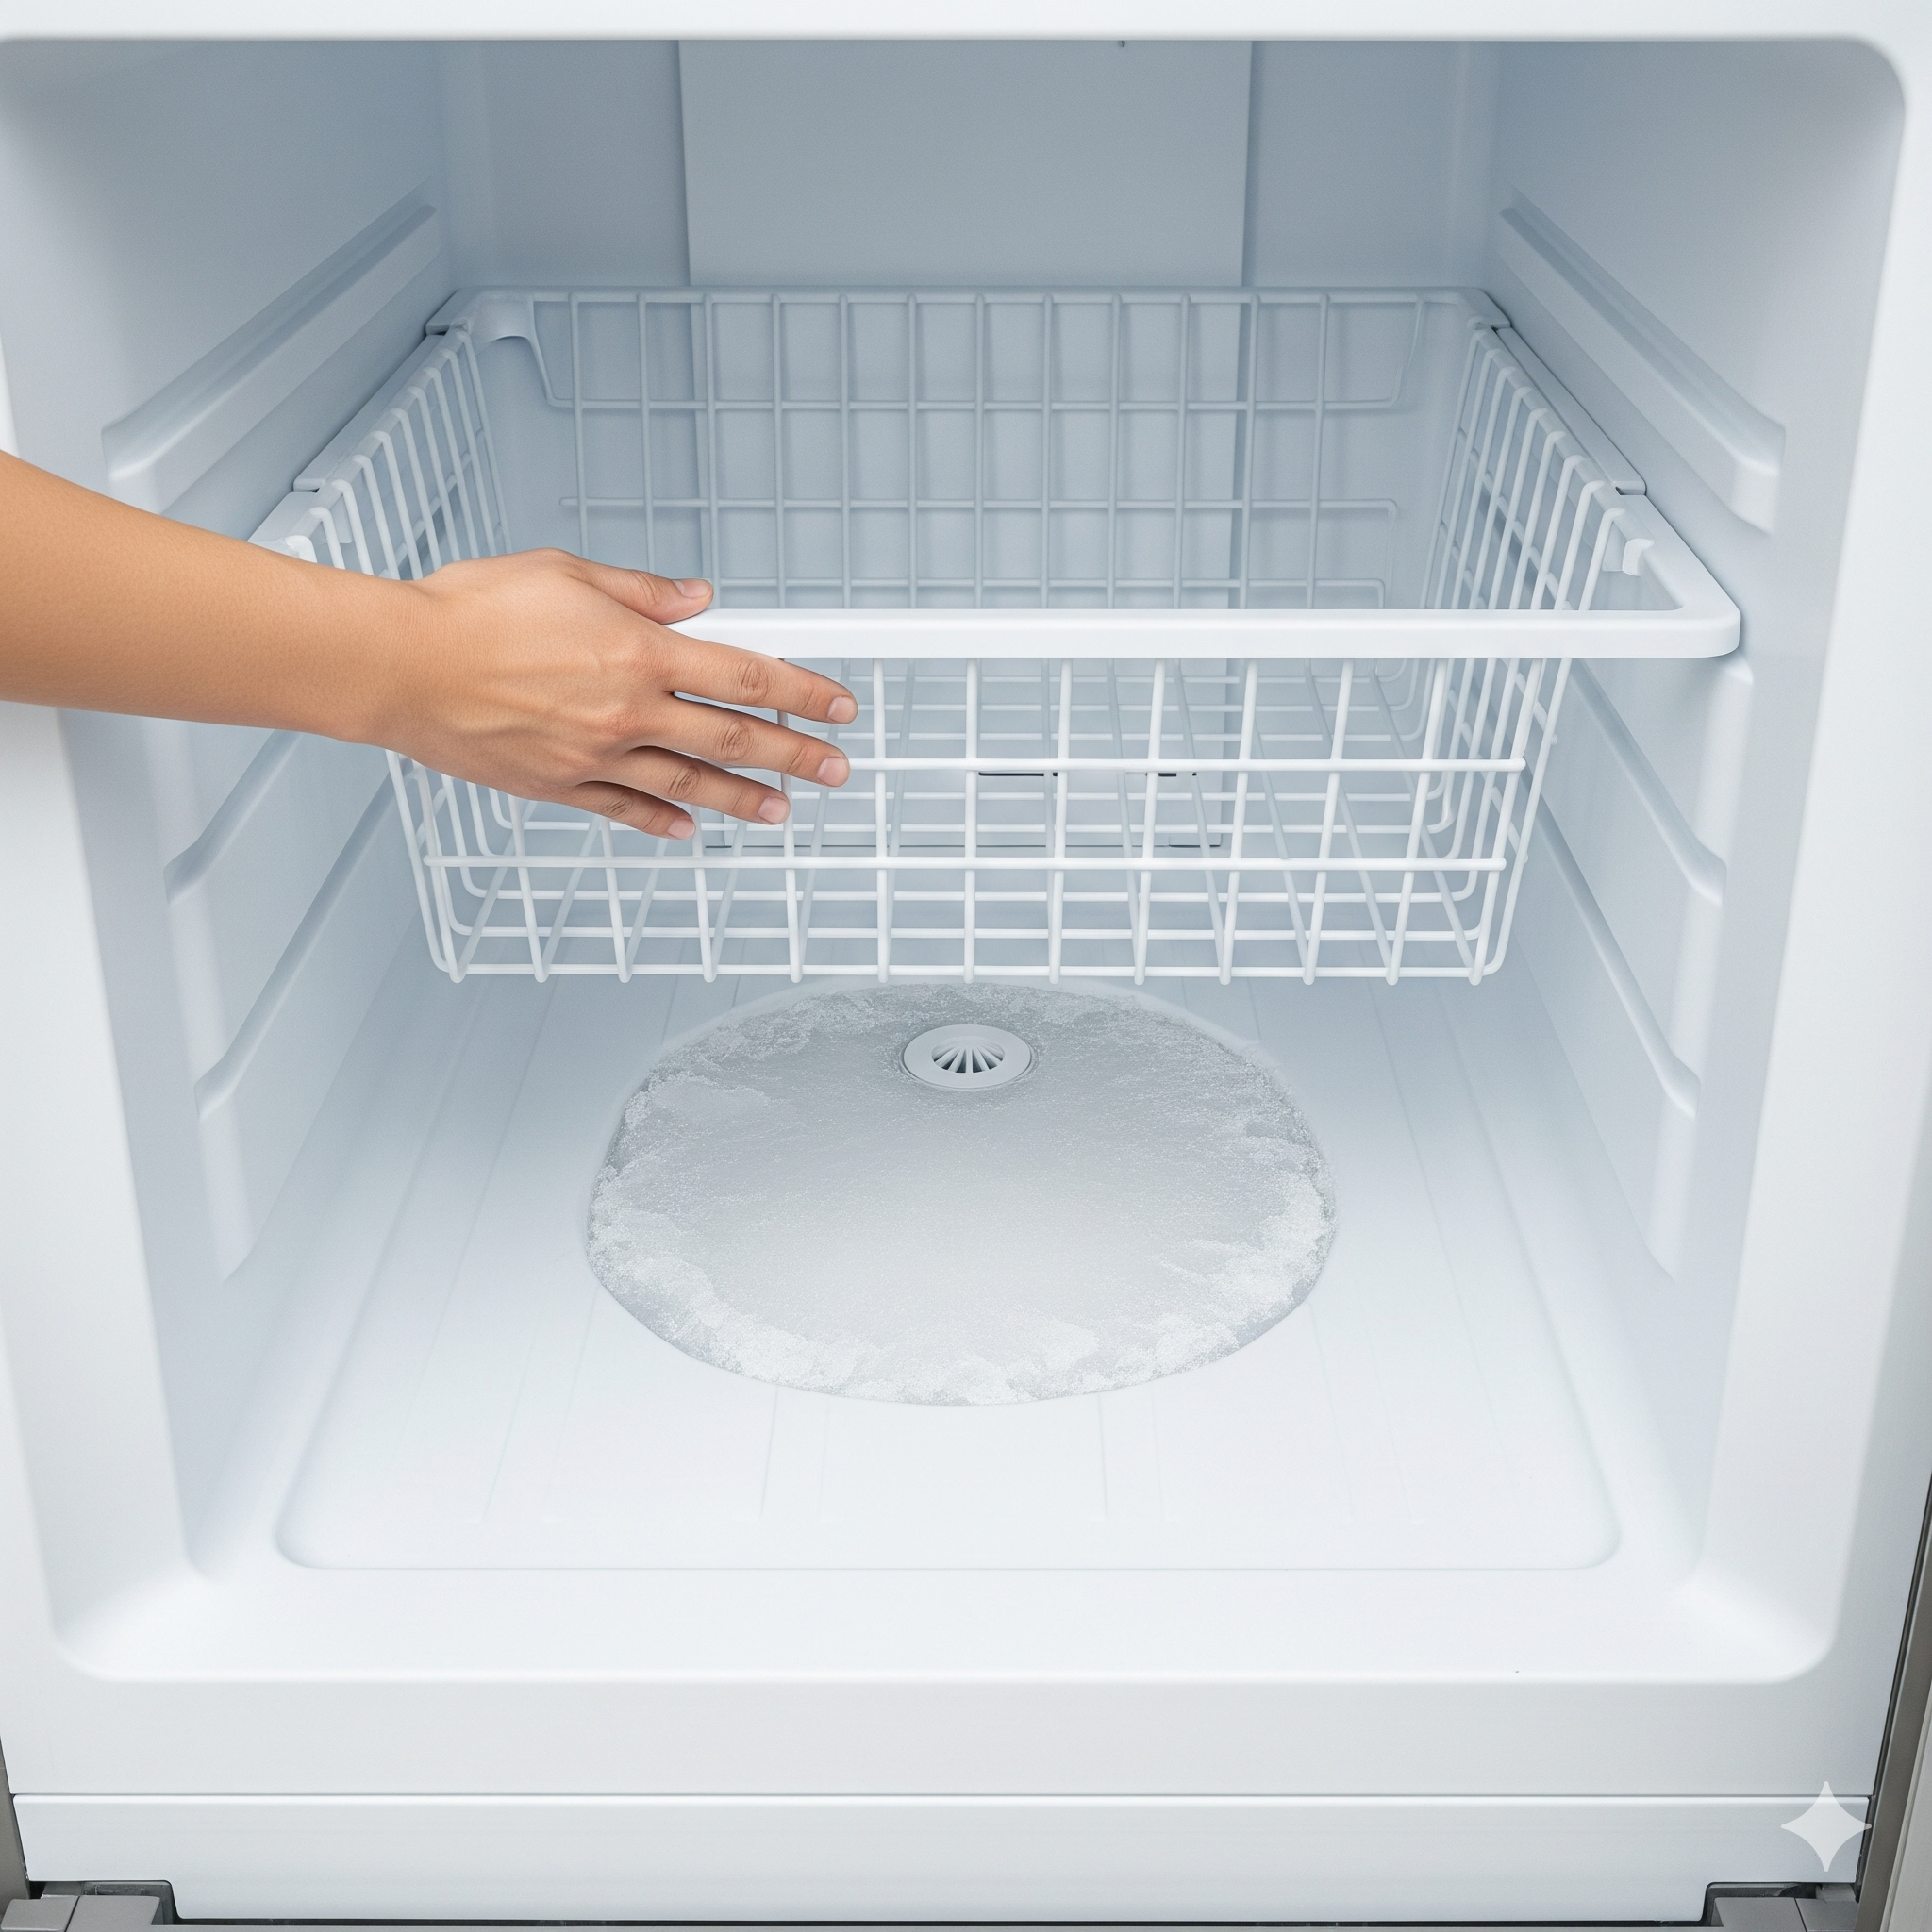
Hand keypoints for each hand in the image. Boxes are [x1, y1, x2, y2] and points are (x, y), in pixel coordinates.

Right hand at [388, 549, 856, 838]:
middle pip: (733, 738)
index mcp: (638, 652)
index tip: (837, 706)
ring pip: (688, 783)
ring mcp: (594, 757)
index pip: (746, 675)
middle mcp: (627, 712)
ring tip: (783, 810)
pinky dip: (662, 819)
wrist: (398, 665)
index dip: (802, 692)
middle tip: (837, 770)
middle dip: (795, 754)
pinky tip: (690, 827)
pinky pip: (623, 809)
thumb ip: (642, 591)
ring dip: (743, 798)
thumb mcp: (567, 572)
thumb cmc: (468, 610)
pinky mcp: (557, 786)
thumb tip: (695, 597)